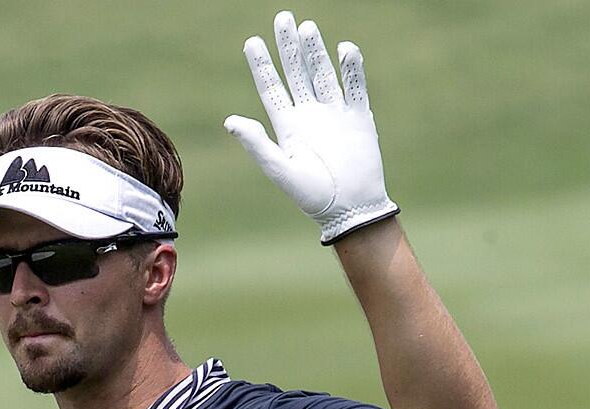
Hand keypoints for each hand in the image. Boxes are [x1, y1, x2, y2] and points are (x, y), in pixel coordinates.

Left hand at [225, 10, 398, 243]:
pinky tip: (344, 49)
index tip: (253, 41)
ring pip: (323, 74)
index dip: (262, 65)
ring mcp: (335, 114)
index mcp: (288, 126)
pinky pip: (355, 87)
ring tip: (307, 28)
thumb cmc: (312, 195)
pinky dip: (351, 68)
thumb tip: (230, 120)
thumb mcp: (280, 170)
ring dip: (316, 52)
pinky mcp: (359, 118)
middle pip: (297, 72)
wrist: (350, 208)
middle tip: (283, 18)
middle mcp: (309, 115)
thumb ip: (257, 144)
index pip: (272, 88)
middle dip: (289, 47)